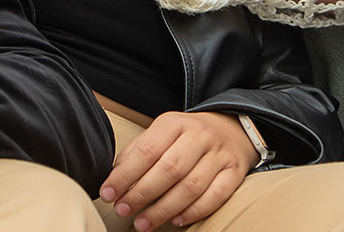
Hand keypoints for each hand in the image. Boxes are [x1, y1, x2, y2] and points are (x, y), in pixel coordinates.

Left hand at [99, 111, 258, 230]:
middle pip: (169, 169)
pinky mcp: (234, 172)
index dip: (125, 174)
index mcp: (175, 123)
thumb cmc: (186, 137)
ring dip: (164, 209)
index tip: (109, 193)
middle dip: (142, 194)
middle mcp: (199, 136)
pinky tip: (176, 220)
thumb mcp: (161, 133)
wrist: (230, 129)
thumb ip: (137, 152)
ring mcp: (219, 155)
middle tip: (124, 210)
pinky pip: (216, 196)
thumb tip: (115, 177)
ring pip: (191, 186)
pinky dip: (195, 211)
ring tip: (143, 223)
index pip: (147, 149)